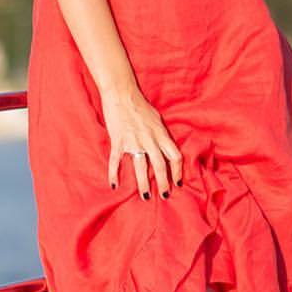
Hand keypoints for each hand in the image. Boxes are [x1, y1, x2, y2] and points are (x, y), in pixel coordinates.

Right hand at [102, 84, 182, 199]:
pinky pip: (116, 161)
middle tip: (164, 196)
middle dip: (164, 184)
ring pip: (141, 168)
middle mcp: (150, 139)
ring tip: (146, 197)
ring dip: (143, 184)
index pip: (175, 156)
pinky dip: (114, 174)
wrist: (121, 94)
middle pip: (160, 166)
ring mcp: (134, 141)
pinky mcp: (118, 141)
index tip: (178, 182)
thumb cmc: (139, 105)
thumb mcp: (156, 118)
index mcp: (161, 134)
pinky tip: (114, 185)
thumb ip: (161, 133)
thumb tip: (166, 145)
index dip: (178, 171)